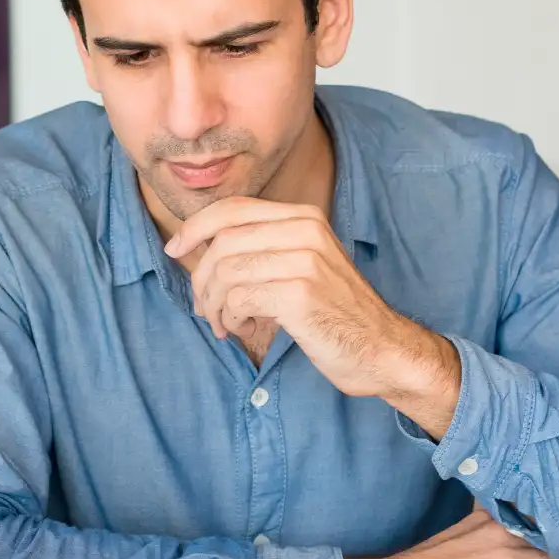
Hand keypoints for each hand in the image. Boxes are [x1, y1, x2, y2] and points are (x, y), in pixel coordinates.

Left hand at [164, 197, 461, 437]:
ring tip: (227, 324)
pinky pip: (237, 299)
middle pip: (221, 243)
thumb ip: (260, 249)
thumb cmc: (334, 313)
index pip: (232, 209)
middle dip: (201, 280)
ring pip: (224, 272)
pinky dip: (230, 318)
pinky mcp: (300, 294)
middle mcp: (305, 231)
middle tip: (206, 309)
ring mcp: (304, 260)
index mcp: (303, 218)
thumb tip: (196, 247)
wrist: (383, 349)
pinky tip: (246, 329)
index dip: (195, 228)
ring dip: (214, 305)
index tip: (175, 251)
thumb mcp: (301, 265)